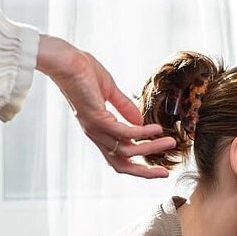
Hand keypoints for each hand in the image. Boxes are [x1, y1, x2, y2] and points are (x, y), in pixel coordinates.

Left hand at [38, 36, 177, 178]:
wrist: (65, 61)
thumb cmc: (82, 71)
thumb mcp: (109, 91)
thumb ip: (124, 107)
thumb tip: (140, 120)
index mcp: (98, 130)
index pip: (117, 157)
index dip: (136, 165)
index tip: (156, 168)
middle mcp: (96, 134)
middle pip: (121, 164)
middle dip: (144, 172)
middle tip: (165, 174)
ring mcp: (96, 129)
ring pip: (127, 150)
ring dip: (151, 148)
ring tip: (170, 142)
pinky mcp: (97, 119)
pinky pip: (125, 132)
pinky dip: (143, 133)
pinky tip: (156, 129)